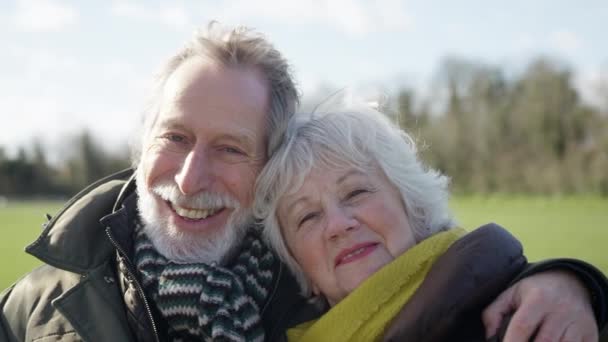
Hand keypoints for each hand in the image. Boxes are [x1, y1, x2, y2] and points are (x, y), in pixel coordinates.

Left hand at [482, 270, 597, 340]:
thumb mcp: (512, 293)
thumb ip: (493, 312)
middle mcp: (561, 310)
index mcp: (538, 298)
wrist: (571, 282)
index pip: (523, 326)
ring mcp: (579, 323)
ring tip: (534, 341)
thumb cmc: (535, 291)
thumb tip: (489, 337)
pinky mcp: (590, 334)